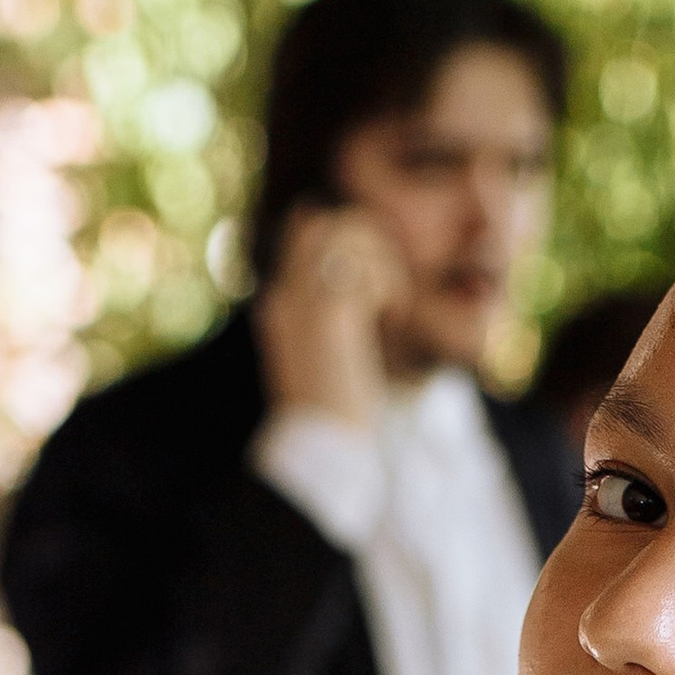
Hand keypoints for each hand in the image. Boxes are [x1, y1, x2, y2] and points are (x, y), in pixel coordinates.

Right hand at [255, 205, 407, 430]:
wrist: (323, 450)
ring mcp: (303, 302)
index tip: (375, 271)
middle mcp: (284, 297)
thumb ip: (338, 320)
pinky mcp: (330, 315)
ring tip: (394, 302)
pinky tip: (396, 315)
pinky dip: (389, 283)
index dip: (343, 235)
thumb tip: (363, 295)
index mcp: (279, 308)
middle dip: (365, 239)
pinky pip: (364, 267)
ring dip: (381, 259)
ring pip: (343, 233)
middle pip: (321, 224)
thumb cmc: (334, 416)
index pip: (302, 235)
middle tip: (388, 285)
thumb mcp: (331, 359)